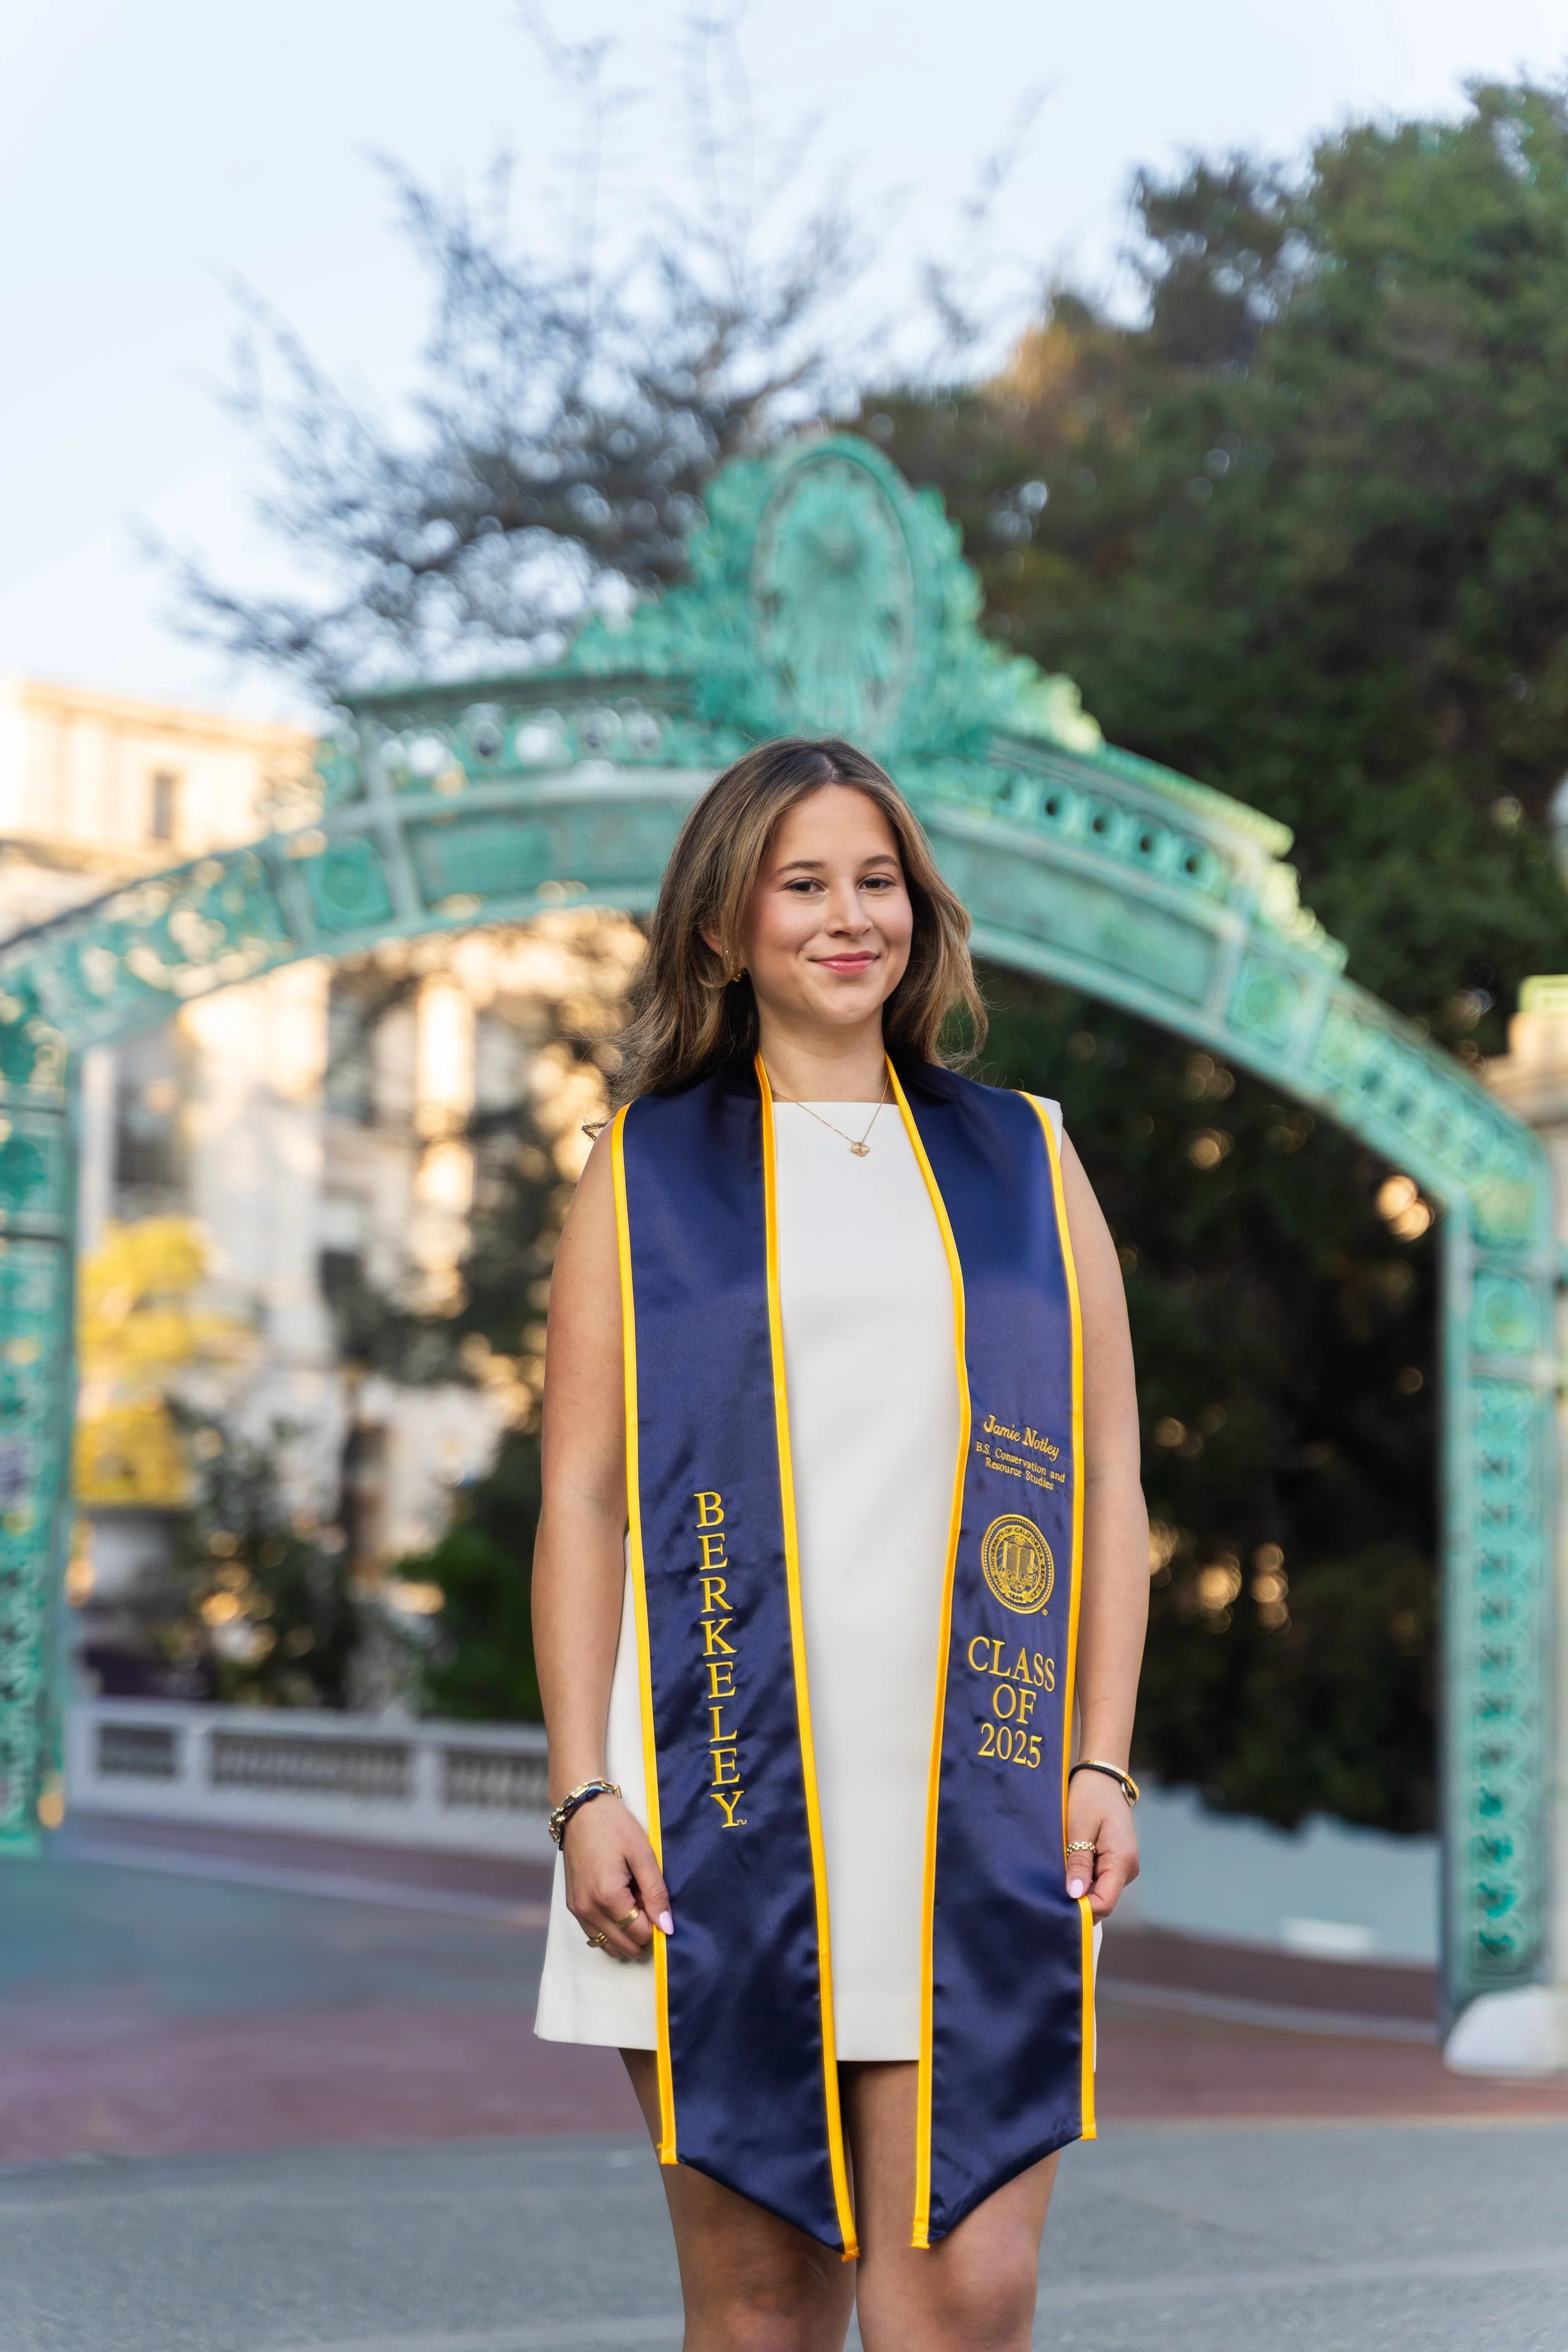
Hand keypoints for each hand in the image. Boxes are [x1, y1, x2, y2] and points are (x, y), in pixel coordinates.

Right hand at [562, 1792, 673, 1959]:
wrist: (580, 1811)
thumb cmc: (614, 1826)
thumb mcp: (643, 1854)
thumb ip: (656, 1893)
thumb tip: (667, 1927)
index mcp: (607, 1896)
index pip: (639, 1934)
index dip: (655, 1923)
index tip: (656, 1900)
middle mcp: (588, 1910)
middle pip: (625, 1946)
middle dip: (642, 1931)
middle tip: (646, 1900)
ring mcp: (577, 1910)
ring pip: (609, 1946)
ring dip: (626, 1933)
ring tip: (633, 1901)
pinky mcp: (573, 1907)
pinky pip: (595, 1934)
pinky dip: (612, 1929)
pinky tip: (619, 1905)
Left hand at [1064, 1772, 1137, 1919]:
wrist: (1102, 1777)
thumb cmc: (1090, 1797)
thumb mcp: (1079, 1828)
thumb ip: (1078, 1863)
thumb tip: (1074, 1895)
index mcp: (1122, 1861)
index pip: (1104, 1903)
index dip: (1081, 1909)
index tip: (1056, 1903)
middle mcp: (1128, 1869)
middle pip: (1102, 1900)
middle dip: (1077, 1899)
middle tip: (1050, 1887)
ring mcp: (1123, 1866)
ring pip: (1099, 1891)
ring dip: (1079, 1887)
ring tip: (1058, 1870)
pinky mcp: (1116, 1862)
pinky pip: (1099, 1879)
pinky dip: (1083, 1877)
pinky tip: (1068, 1864)